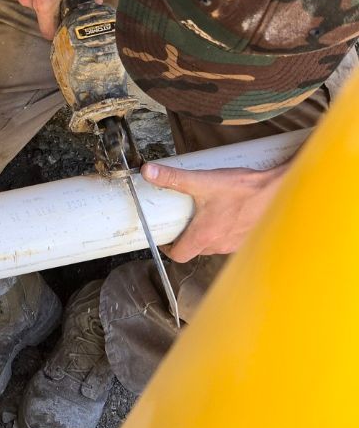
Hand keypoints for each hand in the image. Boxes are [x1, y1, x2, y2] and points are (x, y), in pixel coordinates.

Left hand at [141, 160, 288, 261]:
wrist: (278, 190)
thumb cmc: (243, 188)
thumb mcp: (202, 180)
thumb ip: (173, 177)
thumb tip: (148, 172)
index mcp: (204, 236)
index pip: (179, 255)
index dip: (168, 248)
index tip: (166, 237)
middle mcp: (219, 245)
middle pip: (194, 249)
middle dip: (186, 237)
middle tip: (181, 220)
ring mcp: (234, 244)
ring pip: (211, 245)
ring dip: (205, 234)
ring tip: (202, 214)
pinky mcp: (247, 238)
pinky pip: (228, 240)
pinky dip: (222, 231)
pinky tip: (224, 214)